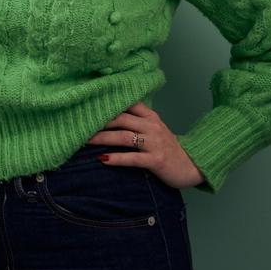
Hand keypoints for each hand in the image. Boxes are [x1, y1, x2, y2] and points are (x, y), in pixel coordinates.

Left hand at [85, 101, 205, 188]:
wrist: (191, 165)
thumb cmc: (166, 146)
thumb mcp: (153, 128)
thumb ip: (135, 119)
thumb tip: (107, 114)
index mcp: (149, 115)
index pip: (125, 103)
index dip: (106, 103)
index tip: (86, 104)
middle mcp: (151, 125)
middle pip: (120, 119)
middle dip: (98, 122)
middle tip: (79, 124)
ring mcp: (154, 143)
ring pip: (123, 137)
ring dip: (102, 139)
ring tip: (84, 141)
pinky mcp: (156, 160)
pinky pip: (133, 158)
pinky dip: (117, 158)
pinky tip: (103, 159)